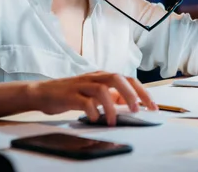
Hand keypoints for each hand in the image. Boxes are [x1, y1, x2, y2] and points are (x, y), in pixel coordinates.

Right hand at [27, 71, 157, 125]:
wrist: (44, 92)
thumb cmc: (72, 94)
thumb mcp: (95, 93)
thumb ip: (112, 96)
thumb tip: (131, 103)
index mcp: (103, 77)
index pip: (128, 79)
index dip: (143, 92)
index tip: (153, 107)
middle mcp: (94, 78)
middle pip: (117, 79)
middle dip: (131, 95)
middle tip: (137, 111)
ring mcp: (82, 85)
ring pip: (102, 90)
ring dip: (111, 107)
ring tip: (113, 121)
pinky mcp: (70, 95)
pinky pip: (84, 102)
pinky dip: (92, 112)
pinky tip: (95, 119)